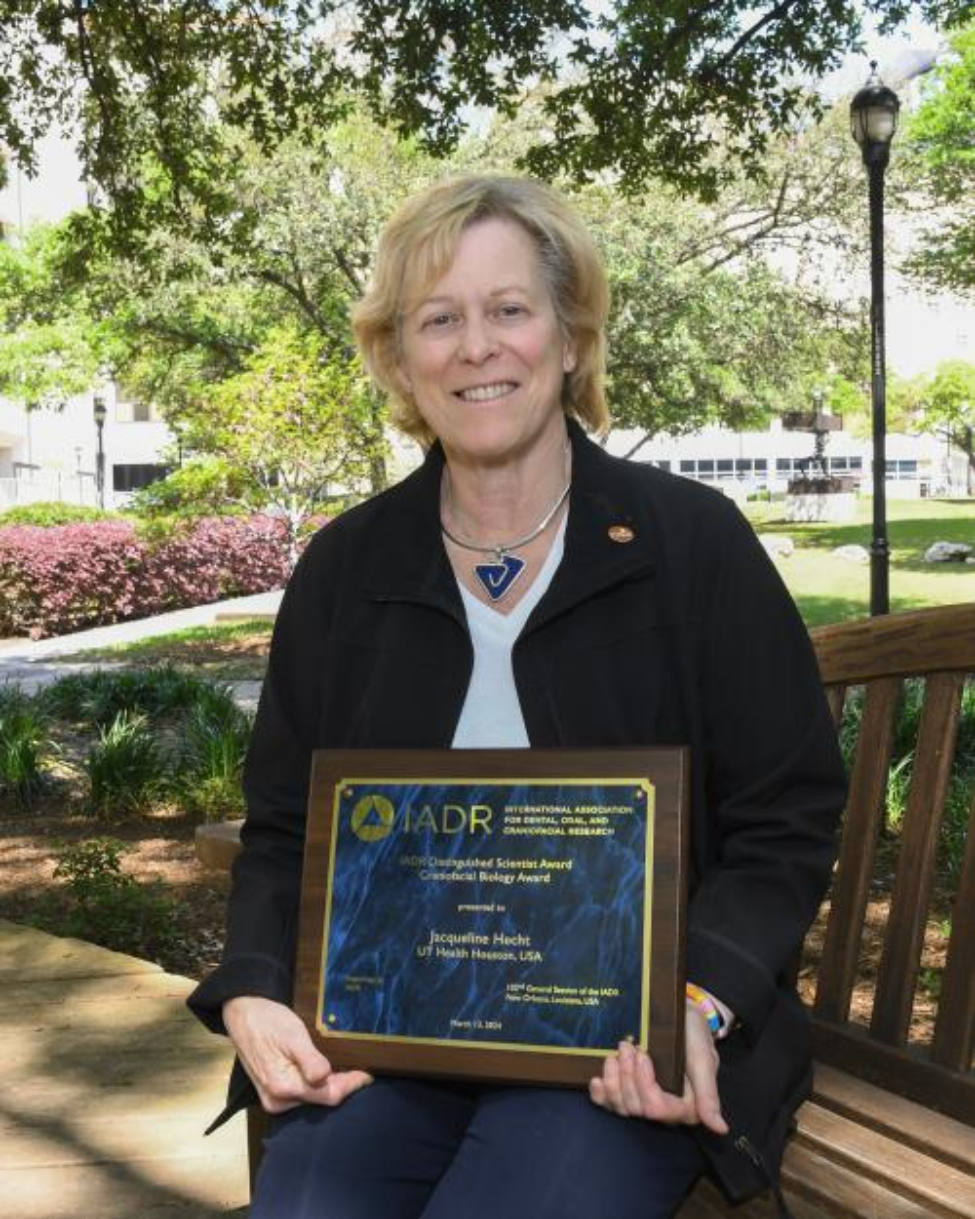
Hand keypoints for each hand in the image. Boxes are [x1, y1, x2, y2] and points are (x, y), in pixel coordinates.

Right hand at [223, 995, 372, 1114]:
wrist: (244, 1015)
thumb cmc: (269, 1021)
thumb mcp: (293, 1035)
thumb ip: (310, 1060)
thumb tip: (326, 1078)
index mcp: (283, 1087)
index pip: (328, 1096)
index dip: (350, 1086)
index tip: (367, 1076)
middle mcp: (277, 1101)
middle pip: (321, 1101)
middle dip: (341, 1087)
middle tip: (359, 1070)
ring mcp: (273, 1100)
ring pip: (313, 1101)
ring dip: (329, 1087)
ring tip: (345, 1071)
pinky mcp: (273, 1094)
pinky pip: (302, 1096)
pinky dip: (316, 1087)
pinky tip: (325, 1074)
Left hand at [589, 1006, 727, 1134]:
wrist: (678, 1012)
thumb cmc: (693, 1032)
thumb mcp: (703, 1057)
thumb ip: (708, 1093)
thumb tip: (719, 1128)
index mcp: (686, 1105)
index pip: (657, 1109)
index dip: (644, 1084)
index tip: (642, 1054)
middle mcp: (663, 1107)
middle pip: (636, 1108)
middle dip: (628, 1076)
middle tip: (627, 1047)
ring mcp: (642, 1098)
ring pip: (621, 1107)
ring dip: (613, 1081)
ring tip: (615, 1055)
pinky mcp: (627, 1089)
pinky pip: (609, 1103)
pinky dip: (600, 1094)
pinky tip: (596, 1079)